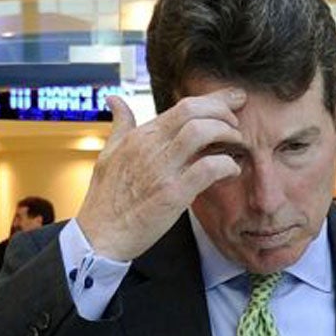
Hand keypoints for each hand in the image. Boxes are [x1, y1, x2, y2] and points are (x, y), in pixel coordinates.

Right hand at [74, 89, 245, 261]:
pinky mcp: (171, 195)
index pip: (183, 105)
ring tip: (236, 145)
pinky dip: (226, 165)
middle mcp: (149, 147)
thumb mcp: (108, 153)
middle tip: (236, 125)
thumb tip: (114, 99)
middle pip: (193, 110)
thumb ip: (119, 124)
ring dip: (226, 134)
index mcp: (139, 136)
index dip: (214, 100)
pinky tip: (232, 170)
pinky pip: (206, 169)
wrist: (99, 236)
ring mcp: (161, 170)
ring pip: (200, 132)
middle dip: (223, 111)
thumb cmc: (104, 199)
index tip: (233, 100)